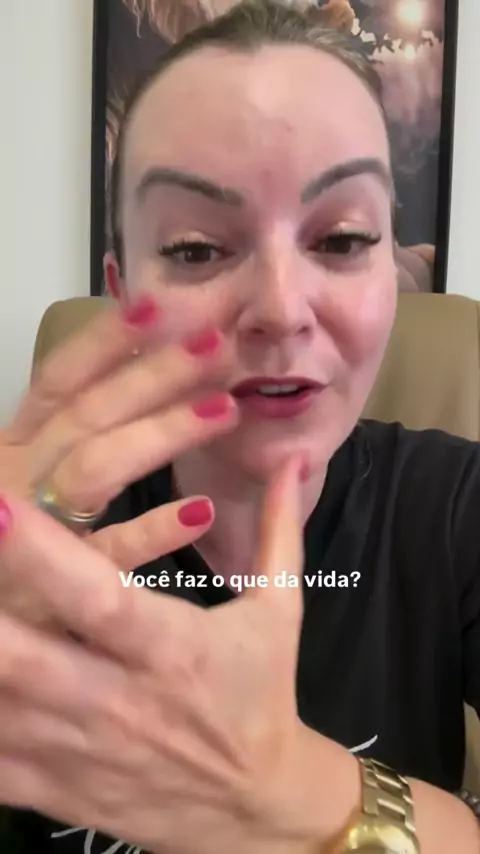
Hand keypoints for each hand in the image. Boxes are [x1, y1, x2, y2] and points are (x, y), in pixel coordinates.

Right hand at [0, 294, 237, 625]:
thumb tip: (132, 387)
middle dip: (153, 374)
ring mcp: (27, 531)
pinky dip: (149, 531)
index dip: (105, 340)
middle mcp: (14, 476)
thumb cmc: (8, 549)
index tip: (159, 303)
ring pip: (93, 468)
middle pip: (87, 412)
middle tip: (218, 344)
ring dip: (159, 434)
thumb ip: (71, 438)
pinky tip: (201, 510)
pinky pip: (103, 554)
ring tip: (225, 410)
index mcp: (15, 446)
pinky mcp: (43, 591)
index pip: (60, 380)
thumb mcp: (28, 480)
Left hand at [0, 456, 325, 853]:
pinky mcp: (59, 792)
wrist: (259, 805)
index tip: (0, 509)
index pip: (100, 599)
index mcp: (172, 649)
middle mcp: (119, 701)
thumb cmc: (264, 692)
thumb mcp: (280, 609)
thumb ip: (277, 530)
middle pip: (24, 658)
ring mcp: (81, 753)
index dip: (44, 557)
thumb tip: (290, 456)